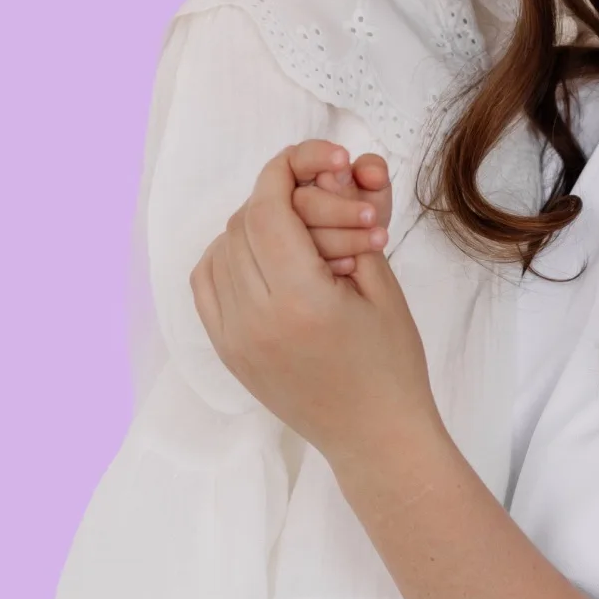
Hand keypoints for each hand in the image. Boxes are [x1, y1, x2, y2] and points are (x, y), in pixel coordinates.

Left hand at [191, 142, 440, 464]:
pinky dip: (227, 258)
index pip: (267, 210)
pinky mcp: (227, 353)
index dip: (284, 173)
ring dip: (251, 227)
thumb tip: (325, 173)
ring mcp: (234, 340)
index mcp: (301, 300)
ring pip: (218, 251)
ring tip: (294, 230)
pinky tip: (263, 257)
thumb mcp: (382, 285)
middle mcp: (255, 319)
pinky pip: (206, 287)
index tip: (312, 161)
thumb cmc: (392, 361)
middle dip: (276, 199)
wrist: (375, 437)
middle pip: (241, 226)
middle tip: (317, 197)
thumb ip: (349, 226)